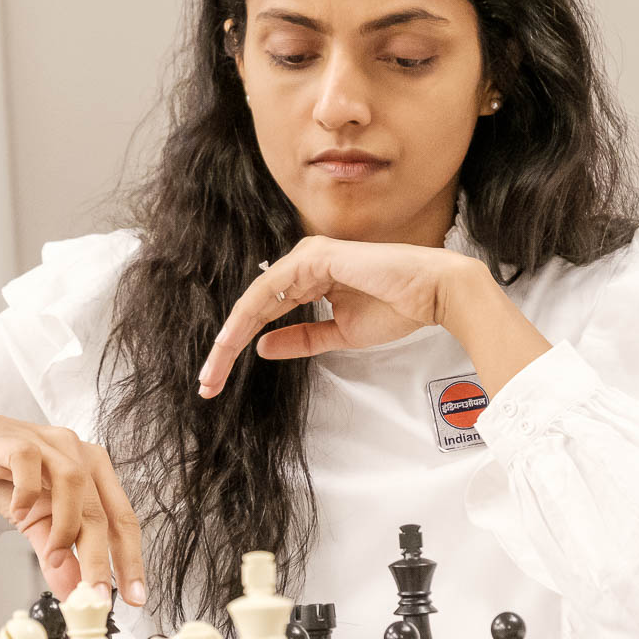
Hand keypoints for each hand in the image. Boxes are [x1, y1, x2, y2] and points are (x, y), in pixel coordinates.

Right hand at [0, 402, 143, 602]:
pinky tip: (17, 513)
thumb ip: (56, 553)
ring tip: (54, 558)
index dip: (131, 558)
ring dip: (66, 527)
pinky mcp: (16, 440)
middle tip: (96, 596)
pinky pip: (28, 464)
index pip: (122, 518)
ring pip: (73, 483)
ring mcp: (49, 443)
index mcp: (93, 471)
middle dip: (101, 558)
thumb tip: (73, 591)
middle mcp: (78, 453)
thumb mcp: (34, 520)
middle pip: (100, 509)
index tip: (134, 596)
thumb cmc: (2, 476)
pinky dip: (26, 492)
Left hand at [196, 235, 479, 397]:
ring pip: (255, 300)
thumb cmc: (396, 308)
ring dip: (231, 337)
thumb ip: (301, 339)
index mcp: (311, 278)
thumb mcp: (338, 335)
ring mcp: (307, 257)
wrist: (432, 294)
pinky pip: (271, 289)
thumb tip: (263, 348)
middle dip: (227, 348)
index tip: (220, 380)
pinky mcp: (315, 256)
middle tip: (207, 382)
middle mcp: (304, 264)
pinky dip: (249, 316)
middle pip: (254, 308)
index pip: (266, 314)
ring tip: (214, 370)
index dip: (240, 348)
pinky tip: (234, 341)